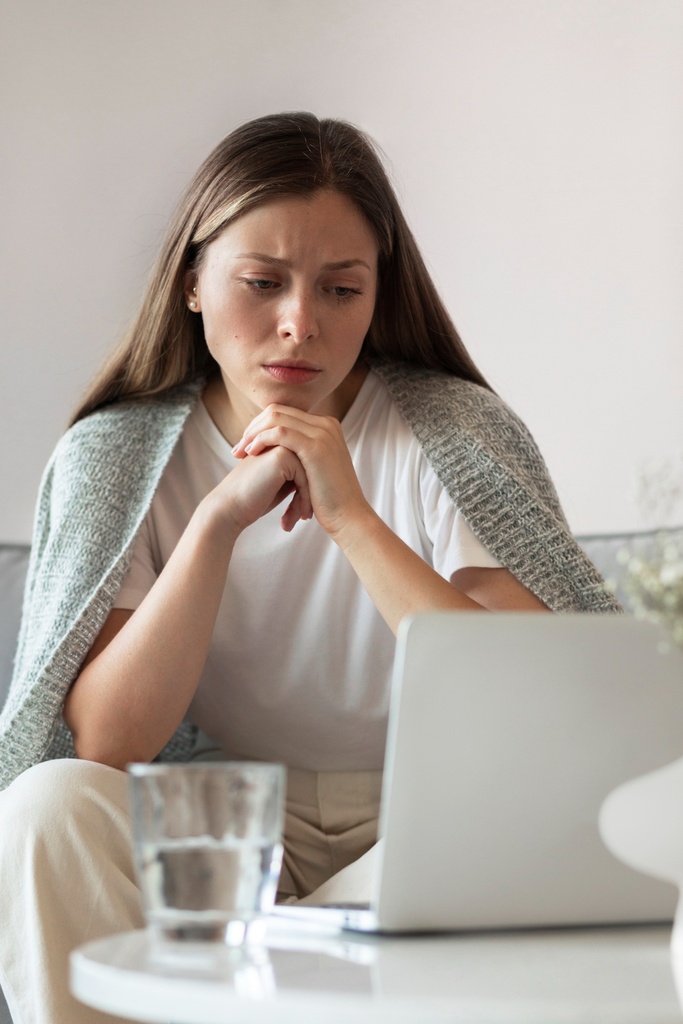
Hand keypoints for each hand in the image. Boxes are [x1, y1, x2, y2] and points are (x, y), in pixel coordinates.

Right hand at [213, 442, 312, 533]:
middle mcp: (281, 440)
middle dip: (311, 494)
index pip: (309, 465)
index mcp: (280, 443)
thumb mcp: (281, 483)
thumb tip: (324, 480)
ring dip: (308, 499)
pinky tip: (300, 517)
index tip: (305, 510)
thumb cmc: (254, 499)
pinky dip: (305, 500)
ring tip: (304, 518)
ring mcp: (281, 445)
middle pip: (312, 468)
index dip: (309, 489)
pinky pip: (306, 478)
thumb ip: (299, 474)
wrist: (230, 508)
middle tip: (306, 517)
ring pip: (312, 473)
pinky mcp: (281, 456)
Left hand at [231, 404, 369, 536]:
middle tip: (237, 449)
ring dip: (253, 433)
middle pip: (278, 411)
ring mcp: (322, 433)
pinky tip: (251, 453)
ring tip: (240, 452)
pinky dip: (261, 440)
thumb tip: (278, 452)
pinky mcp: (315, 446)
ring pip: (276, 418)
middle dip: (253, 428)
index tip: (245, 445)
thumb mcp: (316, 469)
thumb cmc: (329, 500)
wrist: (349, 517)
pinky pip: (279, 432)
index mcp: (326, 427)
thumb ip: (301, 454)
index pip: (285, 413)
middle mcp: (326, 424)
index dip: (261, 426)